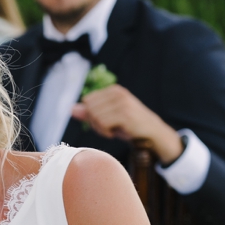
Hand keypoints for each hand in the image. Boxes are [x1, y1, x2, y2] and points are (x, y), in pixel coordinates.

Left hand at [70, 85, 184, 162]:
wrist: (153, 134)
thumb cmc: (129, 126)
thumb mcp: (108, 118)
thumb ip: (90, 113)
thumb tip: (71, 109)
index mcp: (113, 90)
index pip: (87, 101)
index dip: (91, 115)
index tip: (104, 123)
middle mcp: (118, 93)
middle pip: (89, 108)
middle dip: (94, 123)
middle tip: (108, 129)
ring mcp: (122, 102)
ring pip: (94, 116)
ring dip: (100, 129)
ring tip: (112, 131)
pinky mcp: (125, 114)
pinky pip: (102, 123)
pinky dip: (105, 132)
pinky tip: (115, 134)